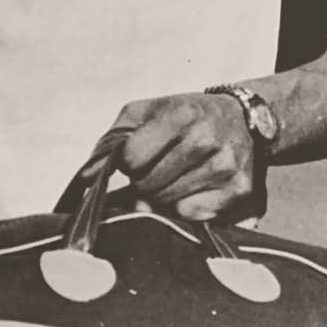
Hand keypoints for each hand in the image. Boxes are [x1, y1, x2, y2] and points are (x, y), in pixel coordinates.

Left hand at [106, 93, 258, 220]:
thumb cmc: (183, 115)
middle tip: (150, 172)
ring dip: (161, 196)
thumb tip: (86, 177)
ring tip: (169, 178)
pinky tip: (190, 188)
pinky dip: (184, 207)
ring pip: (169, 202)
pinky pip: (194, 214)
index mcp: (179, 114)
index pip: (132, 157)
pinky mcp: (240, 189)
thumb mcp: (146, 111)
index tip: (133, 159)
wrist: (240, 117)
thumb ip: (113, 138)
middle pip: (149, 184)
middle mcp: (204, 139)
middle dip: (142, 183)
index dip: (126, 163)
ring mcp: (224, 165)